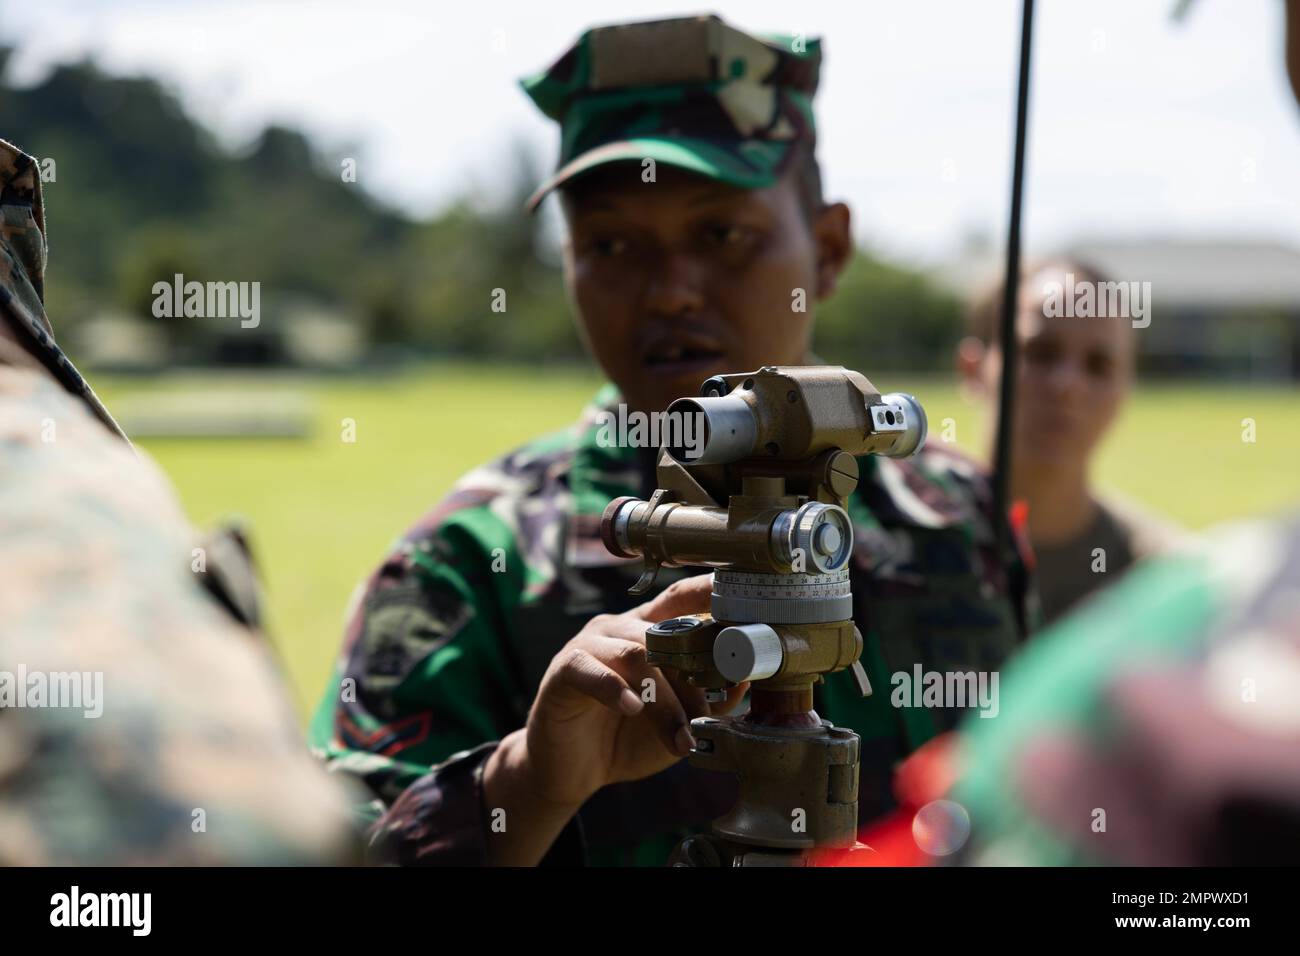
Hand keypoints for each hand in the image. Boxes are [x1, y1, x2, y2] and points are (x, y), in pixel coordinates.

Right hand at [520, 574, 746, 807]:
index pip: (681, 599)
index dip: (708, 592)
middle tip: (708, 713)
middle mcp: (619, 628)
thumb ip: (709, 702)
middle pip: (664, 633)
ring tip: (679, 736)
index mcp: (648, 631)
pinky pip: (590, 669)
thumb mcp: (678, 722)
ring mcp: (588, 644)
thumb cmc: (628, 739)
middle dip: (693, 673)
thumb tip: (745, 681)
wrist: (574, 770)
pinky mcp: (562, 670)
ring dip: (663, 699)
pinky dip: (614, 689)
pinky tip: (631, 709)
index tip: (741, 598)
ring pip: (635, 655)